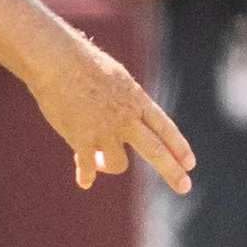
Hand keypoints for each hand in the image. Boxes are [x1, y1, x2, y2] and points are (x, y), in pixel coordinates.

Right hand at [31, 30, 197, 193]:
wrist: (56, 59)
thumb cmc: (81, 63)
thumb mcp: (114, 78)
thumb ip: (122, 102)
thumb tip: (123, 122)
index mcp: (136, 100)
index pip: (164, 127)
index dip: (178, 146)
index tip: (190, 163)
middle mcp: (126, 117)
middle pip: (155, 150)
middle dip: (172, 171)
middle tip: (185, 186)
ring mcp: (104, 130)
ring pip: (117, 164)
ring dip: (109, 165)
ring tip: (99, 161)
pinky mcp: (81, 138)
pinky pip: (88, 167)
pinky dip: (86, 175)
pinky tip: (85, 182)